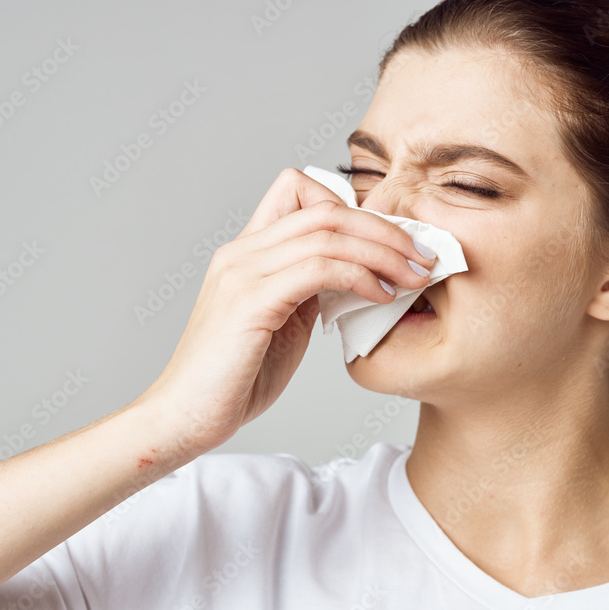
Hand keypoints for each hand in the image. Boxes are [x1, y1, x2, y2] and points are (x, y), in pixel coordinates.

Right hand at [134, 168, 435, 455]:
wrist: (184, 418)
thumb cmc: (234, 378)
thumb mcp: (282, 322)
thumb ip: (309, 290)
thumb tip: (356, 275)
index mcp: (248, 251)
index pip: (299, 191)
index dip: (353, 208)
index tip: (392, 243)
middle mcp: (242, 251)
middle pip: (326, 209)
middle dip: (385, 229)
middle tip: (424, 256)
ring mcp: (243, 272)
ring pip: (327, 232)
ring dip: (383, 252)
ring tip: (414, 277)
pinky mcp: (250, 301)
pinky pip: (318, 268)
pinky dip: (359, 276)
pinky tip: (380, 296)